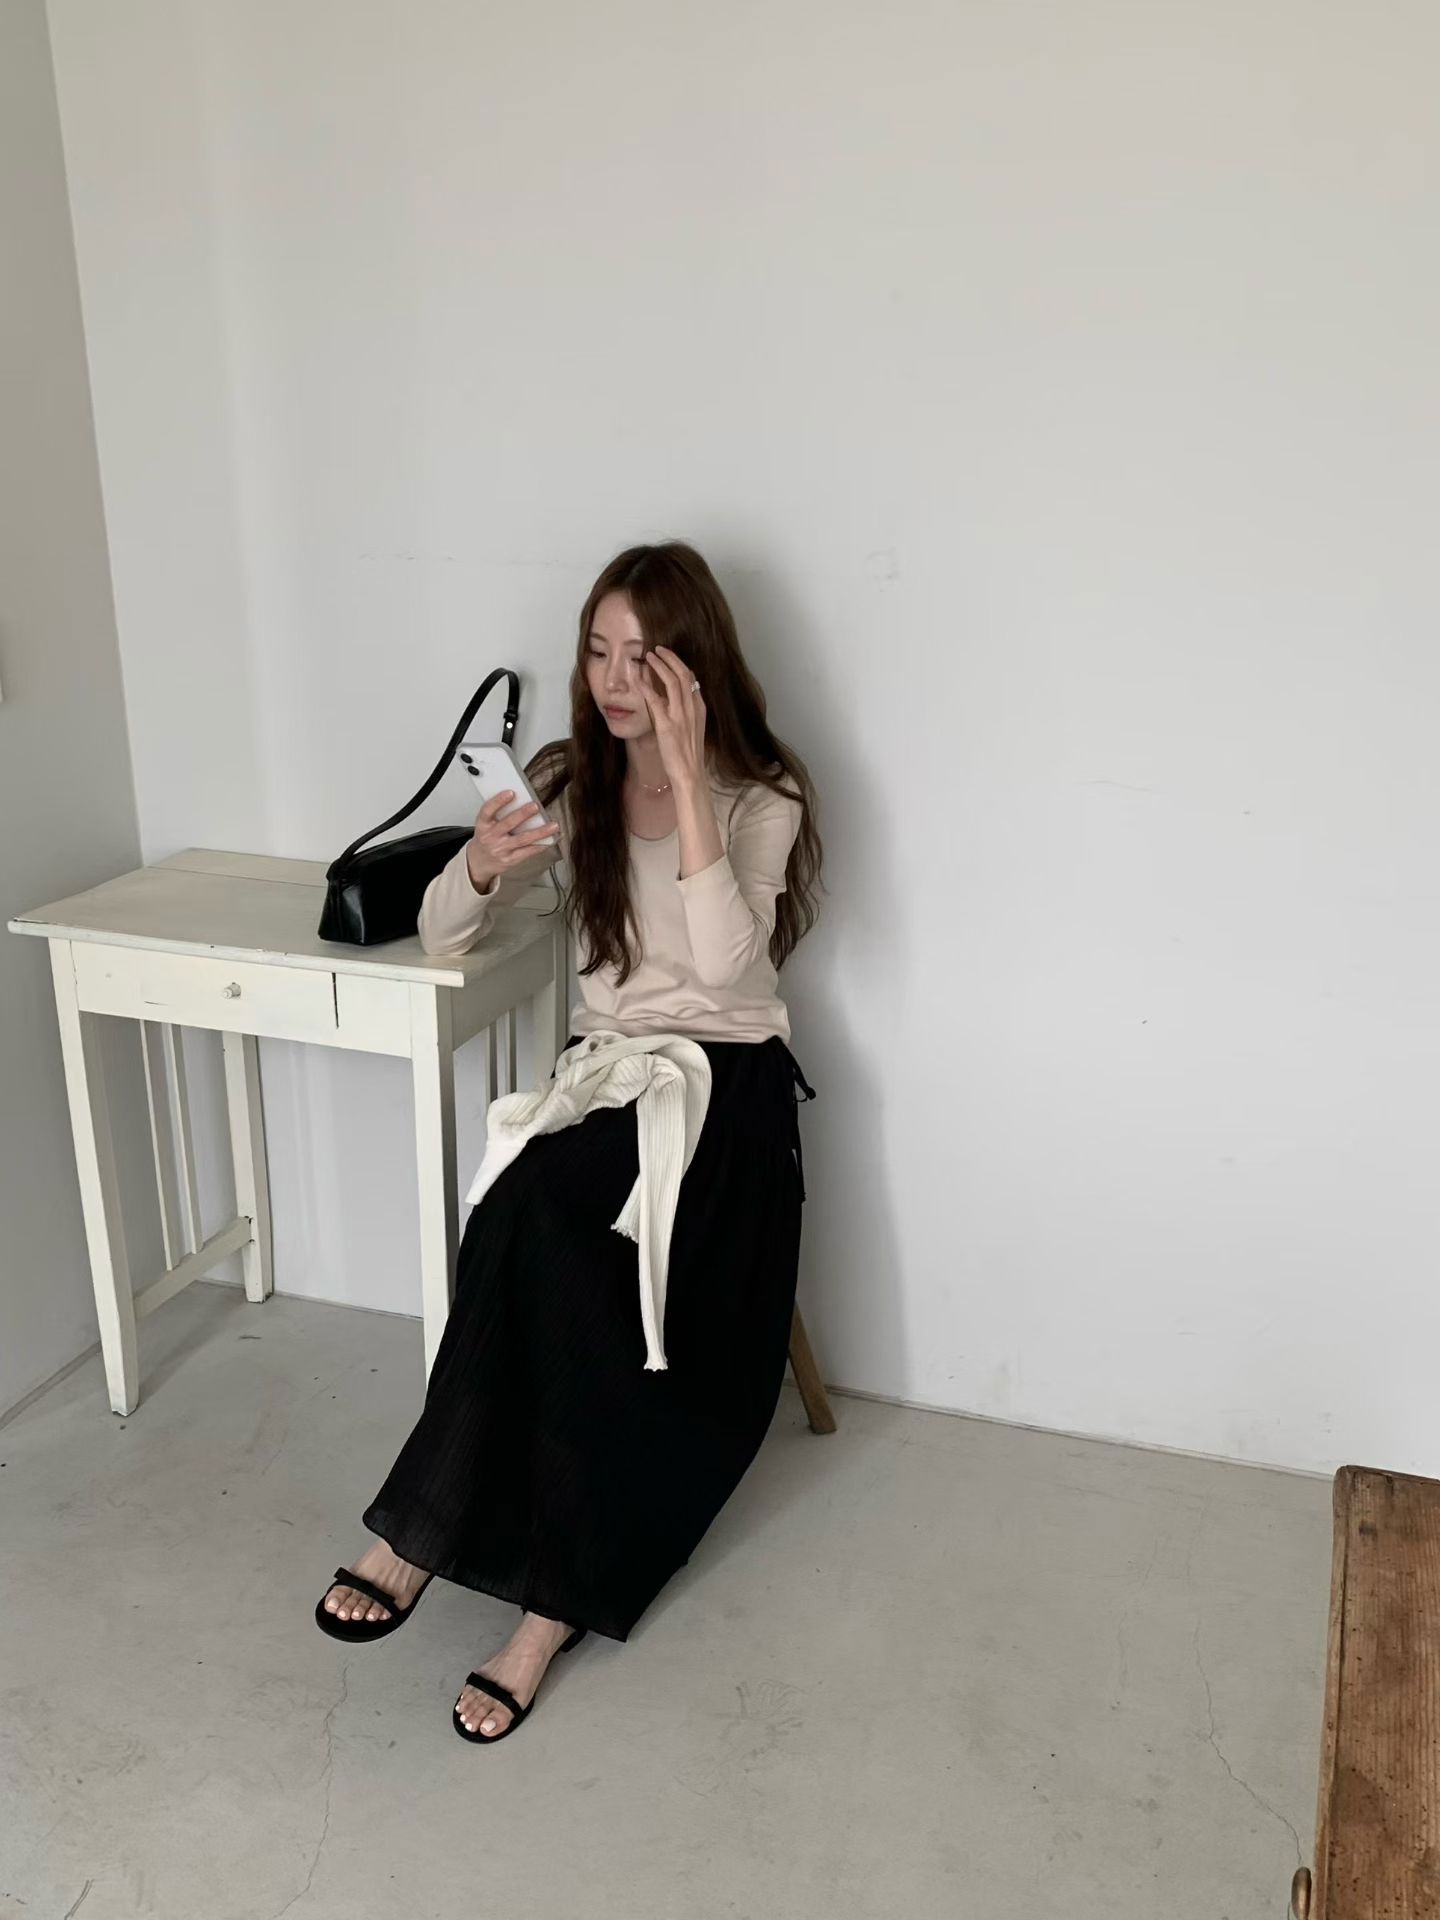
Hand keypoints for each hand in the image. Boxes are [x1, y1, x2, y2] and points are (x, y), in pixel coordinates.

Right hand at [465, 791, 558, 894]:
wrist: (480, 862)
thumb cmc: (487, 839)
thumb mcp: (486, 825)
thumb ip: (499, 814)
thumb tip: (522, 801)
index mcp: (483, 825)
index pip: (488, 811)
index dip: (498, 801)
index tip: (511, 793)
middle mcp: (491, 837)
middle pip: (508, 824)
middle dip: (523, 814)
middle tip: (535, 806)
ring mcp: (501, 849)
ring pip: (522, 839)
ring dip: (540, 832)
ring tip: (553, 825)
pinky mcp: (510, 859)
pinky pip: (528, 851)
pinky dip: (540, 845)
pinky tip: (550, 839)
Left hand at [639, 645, 706, 791]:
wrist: (690, 773)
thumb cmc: (688, 753)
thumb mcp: (693, 727)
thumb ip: (686, 711)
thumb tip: (673, 697)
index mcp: (699, 708)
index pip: (691, 678)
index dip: (678, 664)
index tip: (667, 656)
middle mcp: (692, 708)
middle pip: (683, 674)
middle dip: (670, 658)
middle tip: (657, 649)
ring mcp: (680, 716)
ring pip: (672, 681)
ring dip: (659, 666)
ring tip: (648, 656)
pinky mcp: (667, 725)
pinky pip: (655, 700)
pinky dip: (646, 686)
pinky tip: (638, 678)